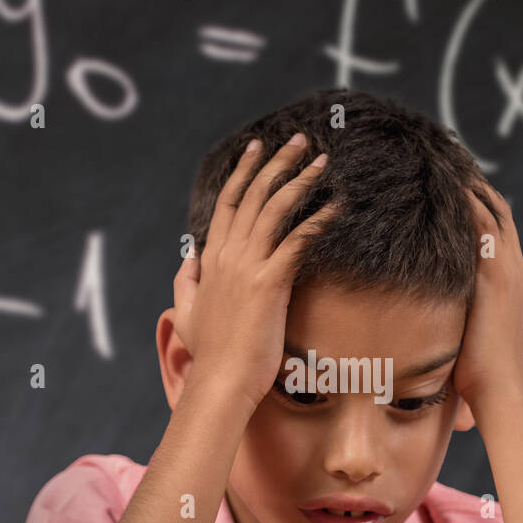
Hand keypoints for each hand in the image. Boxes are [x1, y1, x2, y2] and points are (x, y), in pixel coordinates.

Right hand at [172, 134, 337, 415]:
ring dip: (299, 179)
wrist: (221, 382)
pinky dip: (318, 220)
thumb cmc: (210, 354)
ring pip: (274, 209)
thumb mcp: (186, 313)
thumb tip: (189, 260)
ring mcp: (247, 267)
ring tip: (321, 161)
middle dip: (276, 163)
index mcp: (211, 260)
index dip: (243, 173)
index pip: (227, 204)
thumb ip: (186, 282)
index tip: (257, 149)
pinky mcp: (269, 284)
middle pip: (252, 195)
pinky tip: (336, 206)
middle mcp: (227, 256)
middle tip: (298, 140)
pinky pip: (297, 241)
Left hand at [452, 179, 522, 409]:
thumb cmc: (478, 376)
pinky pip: (481, 224)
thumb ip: (453, 316)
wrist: (502, 391)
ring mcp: (507, 269)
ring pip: (490, 208)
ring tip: (439, 156)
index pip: (494, 227)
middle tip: (444, 154)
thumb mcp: (465, 334)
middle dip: (472, 180)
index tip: (452, 178)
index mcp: (509, 280)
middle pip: (495, 208)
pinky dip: (464, 199)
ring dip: (466, 181)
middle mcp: (513, 267)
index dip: (476, 201)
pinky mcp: (496, 276)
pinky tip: (441, 180)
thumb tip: (430, 325)